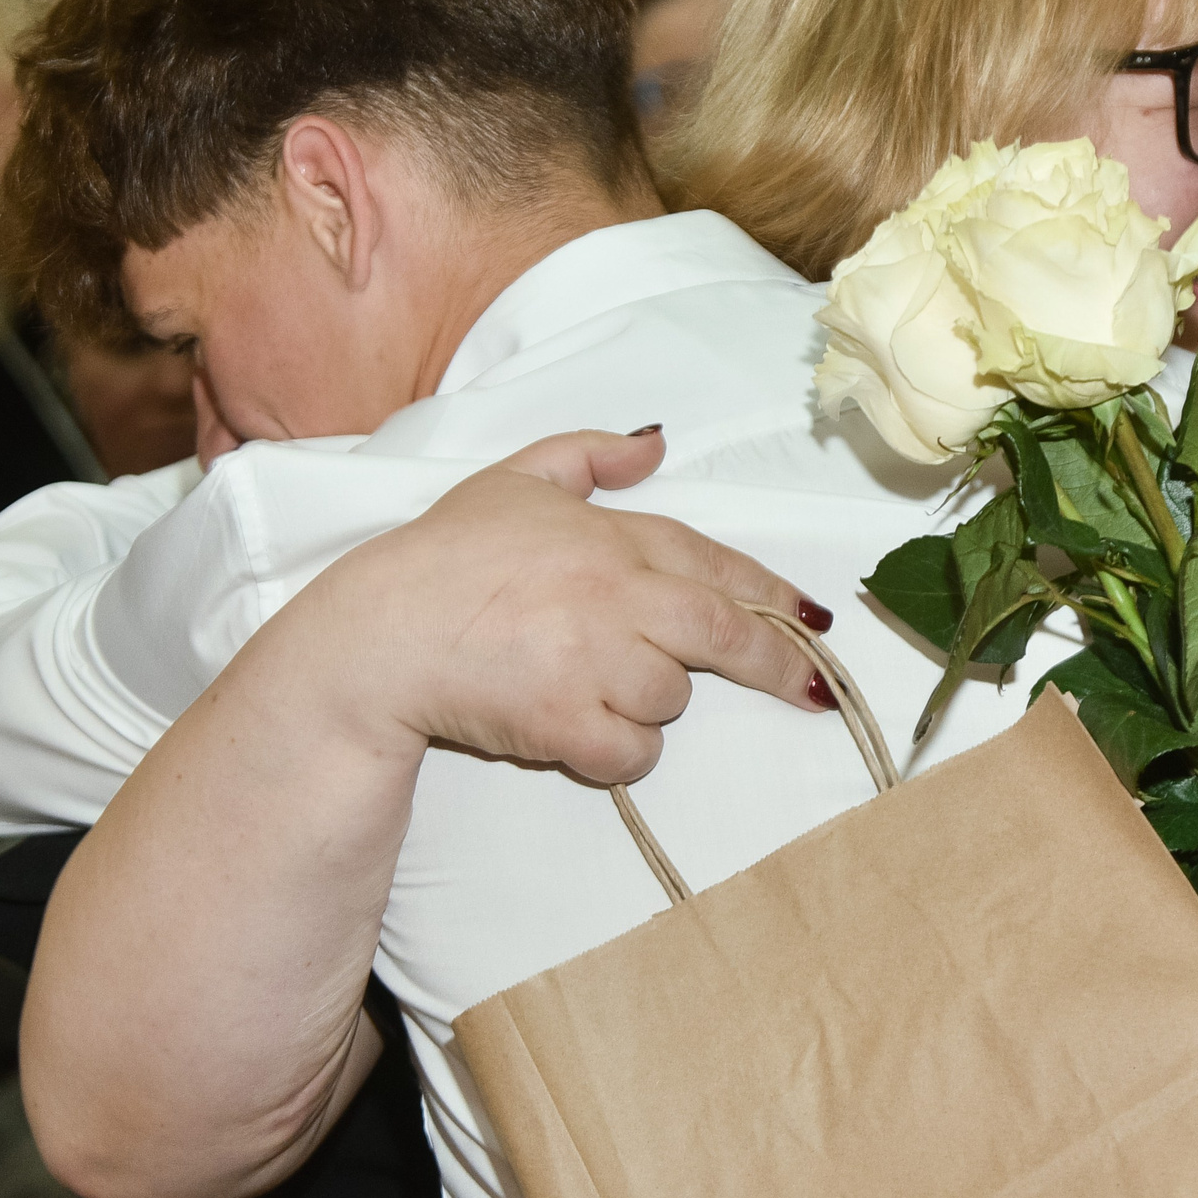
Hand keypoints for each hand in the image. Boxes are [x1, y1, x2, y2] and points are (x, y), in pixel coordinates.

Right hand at [315, 429, 832, 784]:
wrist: (381, 634)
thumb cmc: (443, 557)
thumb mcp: (513, 480)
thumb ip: (589, 455)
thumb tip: (655, 444)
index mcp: (610, 536)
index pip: (714, 563)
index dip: (772, 592)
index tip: (816, 617)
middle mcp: (616, 594)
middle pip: (726, 633)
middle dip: (778, 663)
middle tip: (812, 689)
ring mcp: (595, 661)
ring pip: (671, 698)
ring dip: (649, 703)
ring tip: (589, 686)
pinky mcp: (568, 722)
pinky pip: (632, 753)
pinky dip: (617, 751)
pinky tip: (577, 731)